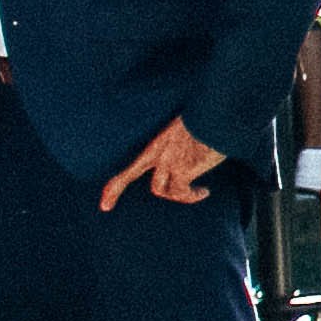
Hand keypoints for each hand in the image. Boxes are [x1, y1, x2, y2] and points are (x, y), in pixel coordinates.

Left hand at [99, 116, 228, 209]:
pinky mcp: (183, 170)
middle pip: (128, 174)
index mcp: (158, 141)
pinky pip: (182, 192)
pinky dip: (193, 195)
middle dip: (114, 189)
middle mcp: (158, 152)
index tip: (104, 195)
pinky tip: (205, 192)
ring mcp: (168, 162)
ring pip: (160, 189)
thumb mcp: (192, 127)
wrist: (216, 115)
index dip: (115, 178)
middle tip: (104, 206)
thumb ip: (188, 139)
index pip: (132, 160)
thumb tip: (199, 147)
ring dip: (179, 195)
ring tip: (197, 192)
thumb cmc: (210, 119)